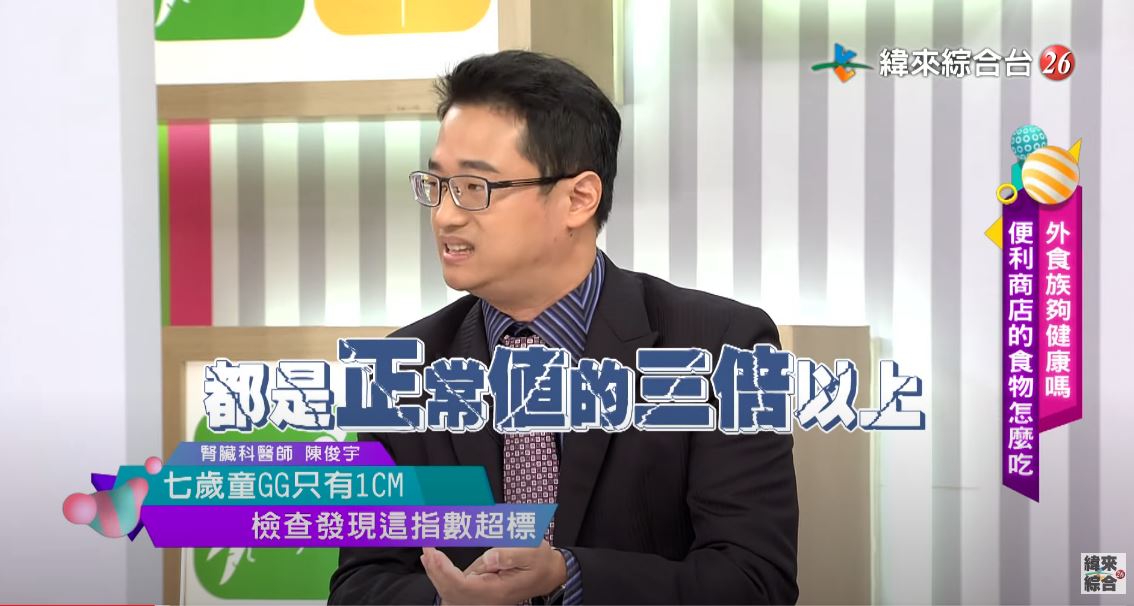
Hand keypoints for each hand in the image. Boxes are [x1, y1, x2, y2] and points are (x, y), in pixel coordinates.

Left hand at [421, 542, 566, 604]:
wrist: (549, 574)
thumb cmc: (541, 562)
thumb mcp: (533, 551)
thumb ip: (510, 554)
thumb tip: (488, 558)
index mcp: (497, 589)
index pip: (463, 586)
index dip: (444, 571)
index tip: (434, 553)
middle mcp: (487, 598)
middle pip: (451, 591)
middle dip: (435, 571)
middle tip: (426, 547)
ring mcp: (482, 597)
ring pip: (450, 592)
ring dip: (435, 573)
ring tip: (426, 552)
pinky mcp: (479, 591)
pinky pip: (454, 588)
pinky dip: (441, 575)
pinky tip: (435, 562)